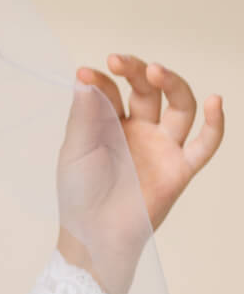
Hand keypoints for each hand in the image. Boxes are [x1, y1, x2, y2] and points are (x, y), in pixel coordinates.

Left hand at [76, 54, 223, 232]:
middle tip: (118, 61)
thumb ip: (84, 116)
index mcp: (110, 123)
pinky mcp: (180, 168)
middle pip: (147, 91)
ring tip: (155, 70)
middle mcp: (140, 129)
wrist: (94, 232)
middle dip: (135, 72)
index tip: (86, 73)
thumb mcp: (76, 150)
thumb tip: (85, 78)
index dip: (101, 80)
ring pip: (179, 107)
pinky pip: (205, 144)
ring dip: (172, 85)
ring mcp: (162, 146)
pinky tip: (215, 102)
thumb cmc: (80, 193)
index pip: (112, 91)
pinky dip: (215, 124)